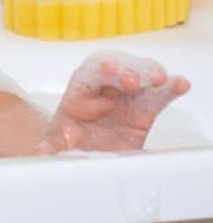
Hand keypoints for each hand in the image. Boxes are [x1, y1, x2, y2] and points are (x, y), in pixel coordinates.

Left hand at [39, 50, 190, 153]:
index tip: (108, 70)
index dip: (98, 71)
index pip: (88, 75)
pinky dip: (171, 88)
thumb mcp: (56, 144)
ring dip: (150, 74)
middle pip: (116, 69)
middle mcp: (103, 89)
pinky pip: (158, 95)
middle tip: (133, 81)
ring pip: (139, 75)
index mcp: (79, 93)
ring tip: (161, 80)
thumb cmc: (68, 140)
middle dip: (124, 70)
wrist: (83, 150)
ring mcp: (125, 96)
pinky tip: (180, 85)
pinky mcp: (144, 107)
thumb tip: (42, 153)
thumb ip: (50, 148)